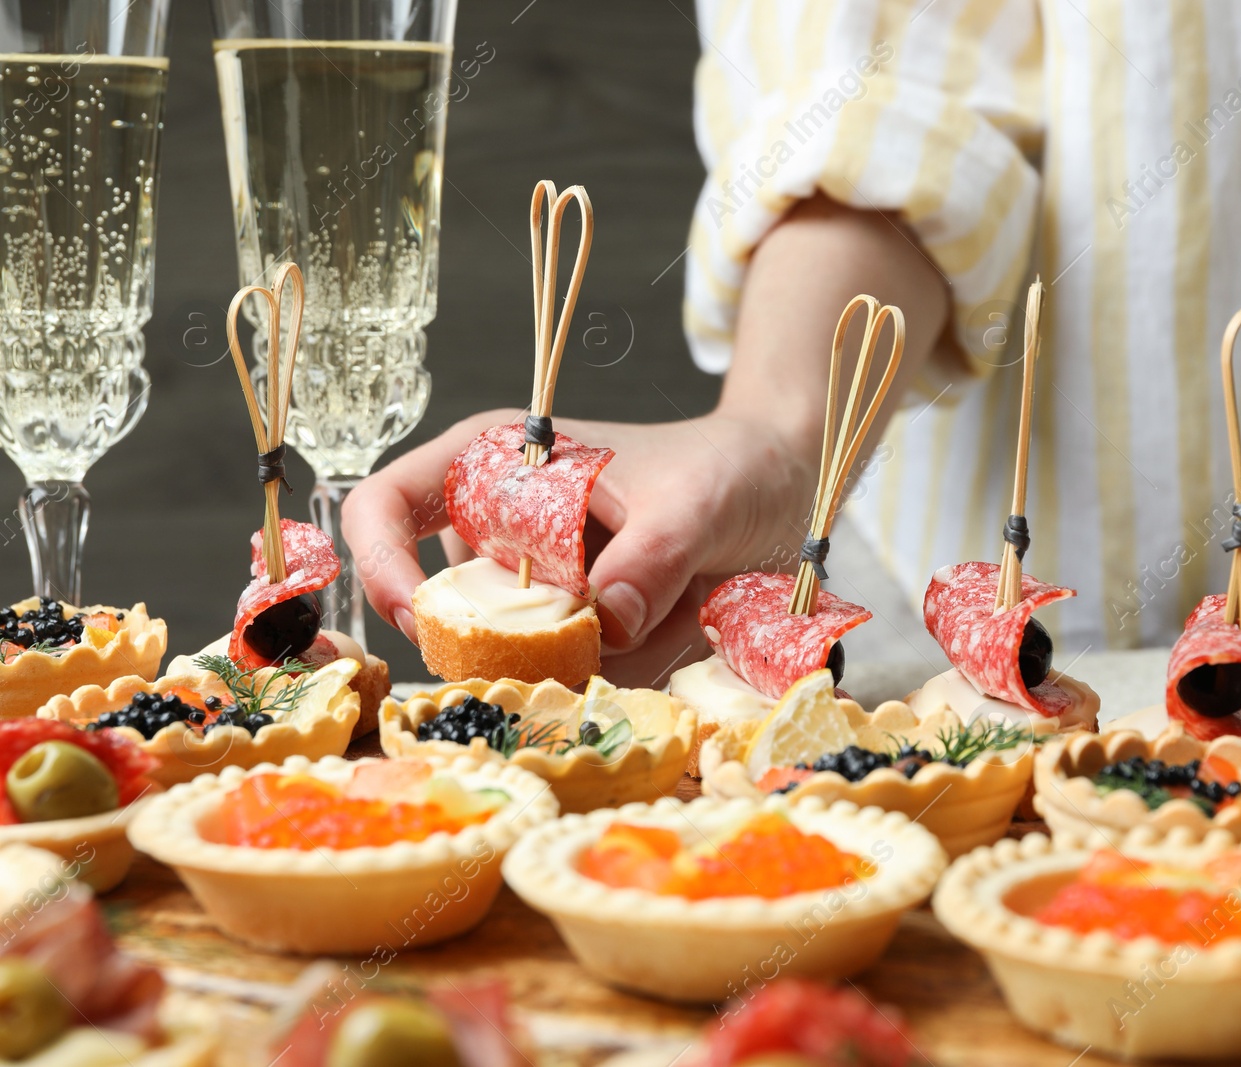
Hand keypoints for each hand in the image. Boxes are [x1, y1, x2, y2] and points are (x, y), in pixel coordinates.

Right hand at [344, 194, 951, 683]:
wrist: (786, 487)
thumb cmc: (730, 467)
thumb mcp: (699, 501)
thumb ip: (651, 556)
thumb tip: (603, 622)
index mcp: (498, 464)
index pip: (387, 506)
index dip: (381, 565)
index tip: (427, 620)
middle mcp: (506, 530)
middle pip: (457, 608)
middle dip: (531, 634)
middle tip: (613, 618)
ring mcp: (544, 587)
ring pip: (528, 653)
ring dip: (603, 649)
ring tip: (677, 598)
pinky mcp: (583, 630)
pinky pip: (582, 675)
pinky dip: (633, 664)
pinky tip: (687, 618)